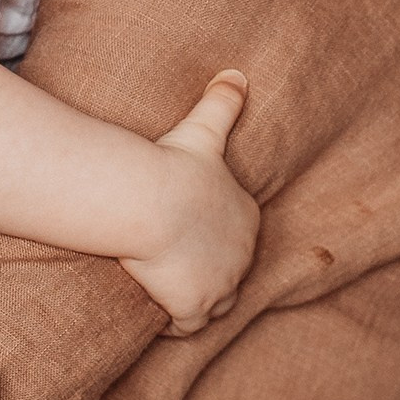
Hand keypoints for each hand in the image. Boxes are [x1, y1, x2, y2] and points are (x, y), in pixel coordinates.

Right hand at [120, 71, 257, 334]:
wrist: (152, 202)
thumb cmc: (175, 166)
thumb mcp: (204, 130)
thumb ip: (223, 102)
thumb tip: (236, 72)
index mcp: (247, 218)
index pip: (237, 235)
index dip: (214, 238)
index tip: (190, 235)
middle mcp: (242, 257)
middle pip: (229, 272)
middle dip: (209, 273)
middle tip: (176, 267)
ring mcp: (221, 286)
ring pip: (215, 304)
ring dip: (197, 301)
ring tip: (168, 293)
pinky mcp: (194, 308)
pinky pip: (188, 327)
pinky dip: (176, 326)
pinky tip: (159, 317)